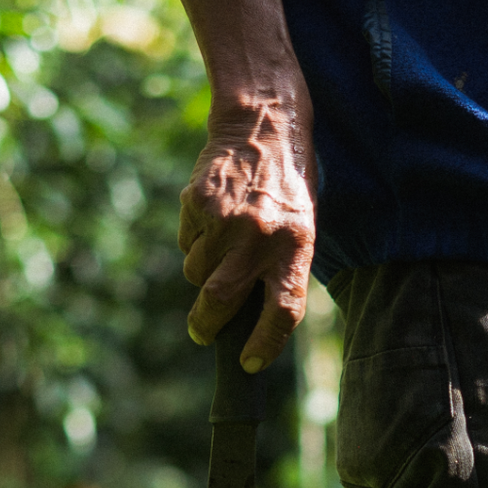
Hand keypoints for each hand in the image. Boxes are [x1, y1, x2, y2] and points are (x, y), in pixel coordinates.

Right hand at [177, 93, 315, 371]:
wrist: (264, 124)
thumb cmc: (289, 184)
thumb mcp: (302, 226)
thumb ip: (281, 268)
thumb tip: (253, 319)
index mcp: (295, 245)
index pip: (282, 310)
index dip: (265, 344)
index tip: (249, 364)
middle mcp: (258, 236)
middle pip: (221, 301)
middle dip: (207, 326)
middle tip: (203, 334)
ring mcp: (223, 220)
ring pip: (196, 274)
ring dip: (202, 273)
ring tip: (220, 245)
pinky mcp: (196, 204)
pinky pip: (186, 243)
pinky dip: (194, 241)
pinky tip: (212, 216)